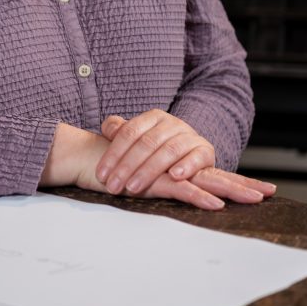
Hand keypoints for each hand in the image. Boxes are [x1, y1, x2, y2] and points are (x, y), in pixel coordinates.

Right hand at [41, 122, 275, 210]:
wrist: (87, 158)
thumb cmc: (113, 169)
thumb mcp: (140, 178)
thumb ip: (155, 180)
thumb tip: (173, 187)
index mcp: (175, 166)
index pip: (209, 172)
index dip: (235, 180)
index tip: (262, 189)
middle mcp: (174, 165)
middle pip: (213, 174)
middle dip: (242, 185)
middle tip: (269, 193)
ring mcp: (165, 170)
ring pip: (204, 180)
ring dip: (229, 191)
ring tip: (254, 199)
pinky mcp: (152, 180)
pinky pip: (180, 188)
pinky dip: (199, 196)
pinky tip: (216, 204)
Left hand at [96, 111, 215, 196]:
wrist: (191, 152)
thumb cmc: (156, 149)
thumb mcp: (137, 138)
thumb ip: (119, 131)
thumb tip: (108, 129)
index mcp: (152, 117)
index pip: (129, 133)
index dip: (113, 154)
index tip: (101, 175)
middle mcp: (172, 123)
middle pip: (146, 143)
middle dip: (127, 167)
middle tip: (113, 186)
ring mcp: (190, 136)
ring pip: (169, 151)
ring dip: (149, 171)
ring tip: (133, 187)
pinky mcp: (205, 150)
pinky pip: (197, 157)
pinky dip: (186, 166)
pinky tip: (174, 176)